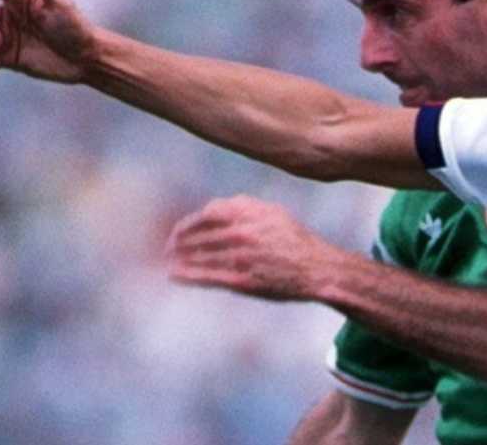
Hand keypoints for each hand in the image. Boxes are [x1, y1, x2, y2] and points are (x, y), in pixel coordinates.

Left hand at [166, 195, 345, 301]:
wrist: (318, 269)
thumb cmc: (296, 241)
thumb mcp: (273, 213)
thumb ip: (245, 207)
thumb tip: (218, 206)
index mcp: (250, 213)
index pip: (207, 214)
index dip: (189, 223)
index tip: (180, 230)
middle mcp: (243, 232)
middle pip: (198, 234)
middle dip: (178, 241)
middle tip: (168, 247)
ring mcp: (241, 257)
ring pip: (199, 255)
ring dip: (179, 257)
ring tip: (168, 260)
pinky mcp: (242, 280)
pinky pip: (207, 276)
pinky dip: (187, 275)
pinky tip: (174, 275)